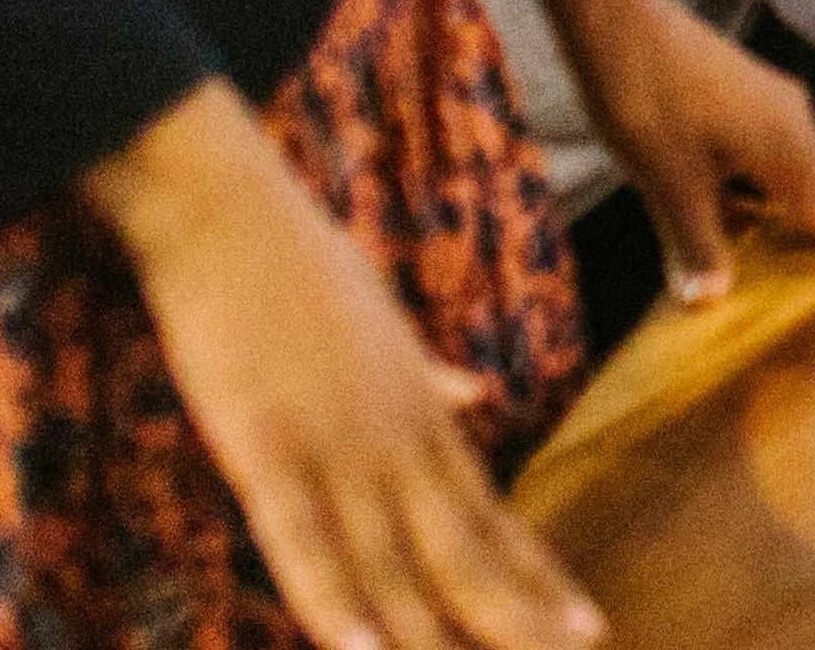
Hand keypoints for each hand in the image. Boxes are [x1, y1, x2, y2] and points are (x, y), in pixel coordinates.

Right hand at [90, 85, 600, 649]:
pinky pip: (305, 544)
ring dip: (438, 637)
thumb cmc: (297, 260)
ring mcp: (337, 447)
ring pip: (398, 565)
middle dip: (515, 621)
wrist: (230, 207)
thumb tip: (477, 392)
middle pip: (465, 552)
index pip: (490, 515)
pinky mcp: (267, 450)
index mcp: (421, 412)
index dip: (535, 576)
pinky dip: (336, 604)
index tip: (584, 624)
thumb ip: (430, 371)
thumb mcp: (384, 322)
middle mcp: (397, 439)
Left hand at [542, 0, 814, 305]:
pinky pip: (782, 130)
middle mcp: (787, 119)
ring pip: (805, 145)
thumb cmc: (650, 107)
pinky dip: (790, 157)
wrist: (620, 26)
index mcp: (781, 147)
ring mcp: (766, 94)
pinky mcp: (743, 82)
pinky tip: (767, 168)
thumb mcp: (670, 185)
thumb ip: (696, 244)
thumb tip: (708, 301)